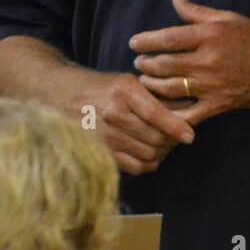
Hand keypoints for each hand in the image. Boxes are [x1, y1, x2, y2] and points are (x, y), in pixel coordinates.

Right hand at [70, 69, 195, 175]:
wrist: (60, 94)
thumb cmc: (99, 87)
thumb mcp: (125, 82)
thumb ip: (153, 98)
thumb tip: (185, 116)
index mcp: (124, 91)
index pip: (158, 114)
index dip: (177, 128)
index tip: (189, 136)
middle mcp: (114, 113)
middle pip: (156, 138)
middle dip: (171, 141)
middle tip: (175, 138)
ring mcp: (105, 135)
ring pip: (147, 154)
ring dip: (161, 153)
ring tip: (162, 146)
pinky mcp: (99, 151)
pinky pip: (133, 167)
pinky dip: (147, 165)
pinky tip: (148, 156)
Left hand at [130, 0, 249, 126]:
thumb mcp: (227, 18)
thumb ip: (197, 12)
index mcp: (210, 36)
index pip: (168, 38)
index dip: (146, 41)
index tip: (134, 43)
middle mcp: (209, 61)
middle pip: (165, 65)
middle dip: (146, 64)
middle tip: (139, 62)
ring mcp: (213, 86)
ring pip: (172, 89)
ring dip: (153, 85)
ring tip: (146, 80)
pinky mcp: (219, 105)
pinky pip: (189, 114)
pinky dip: (171, 114)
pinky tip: (161, 108)